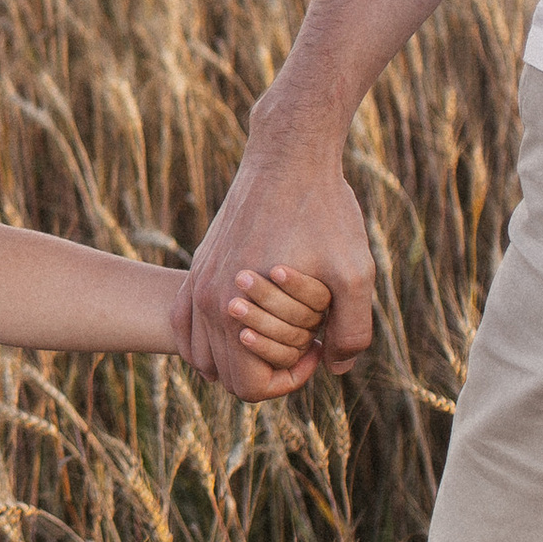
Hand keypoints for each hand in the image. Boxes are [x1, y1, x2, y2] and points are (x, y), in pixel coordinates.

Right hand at [186, 124, 372, 396]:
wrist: (289, 155)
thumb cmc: (323, 211)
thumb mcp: (355, 274)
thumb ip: (352, 331)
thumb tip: (335, 367)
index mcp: (234, 309)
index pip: (250, 386)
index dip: (291, 380)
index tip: (318, 347)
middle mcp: (206, 299)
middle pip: (226, 376)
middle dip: (269, 368)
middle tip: (305, 338)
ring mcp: (198, 279)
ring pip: (202, 355)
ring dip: (238, 356)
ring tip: (281, 329)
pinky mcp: (199, 263)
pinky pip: (186, 324)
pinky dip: (210, 338)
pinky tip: (244, 326)